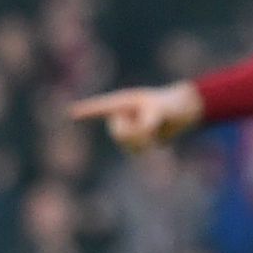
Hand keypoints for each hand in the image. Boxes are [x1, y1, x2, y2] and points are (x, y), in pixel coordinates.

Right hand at [67, 80, 206, 153]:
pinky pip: (136, 151)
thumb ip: (148, 124)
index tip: (70, 112)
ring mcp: (127, 129)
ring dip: (143, 141)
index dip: (86, 110)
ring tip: (154, 130)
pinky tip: (154, 138)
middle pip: (117, 133)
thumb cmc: (169, 105)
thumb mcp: (160, 112)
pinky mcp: (134, 142)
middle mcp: (120, 115)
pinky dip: (147, 146)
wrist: (181, 112)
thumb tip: (139, 137)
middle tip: (149, 126)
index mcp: (123, 102)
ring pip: (126, 144)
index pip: (101, 107)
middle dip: (134, 134)